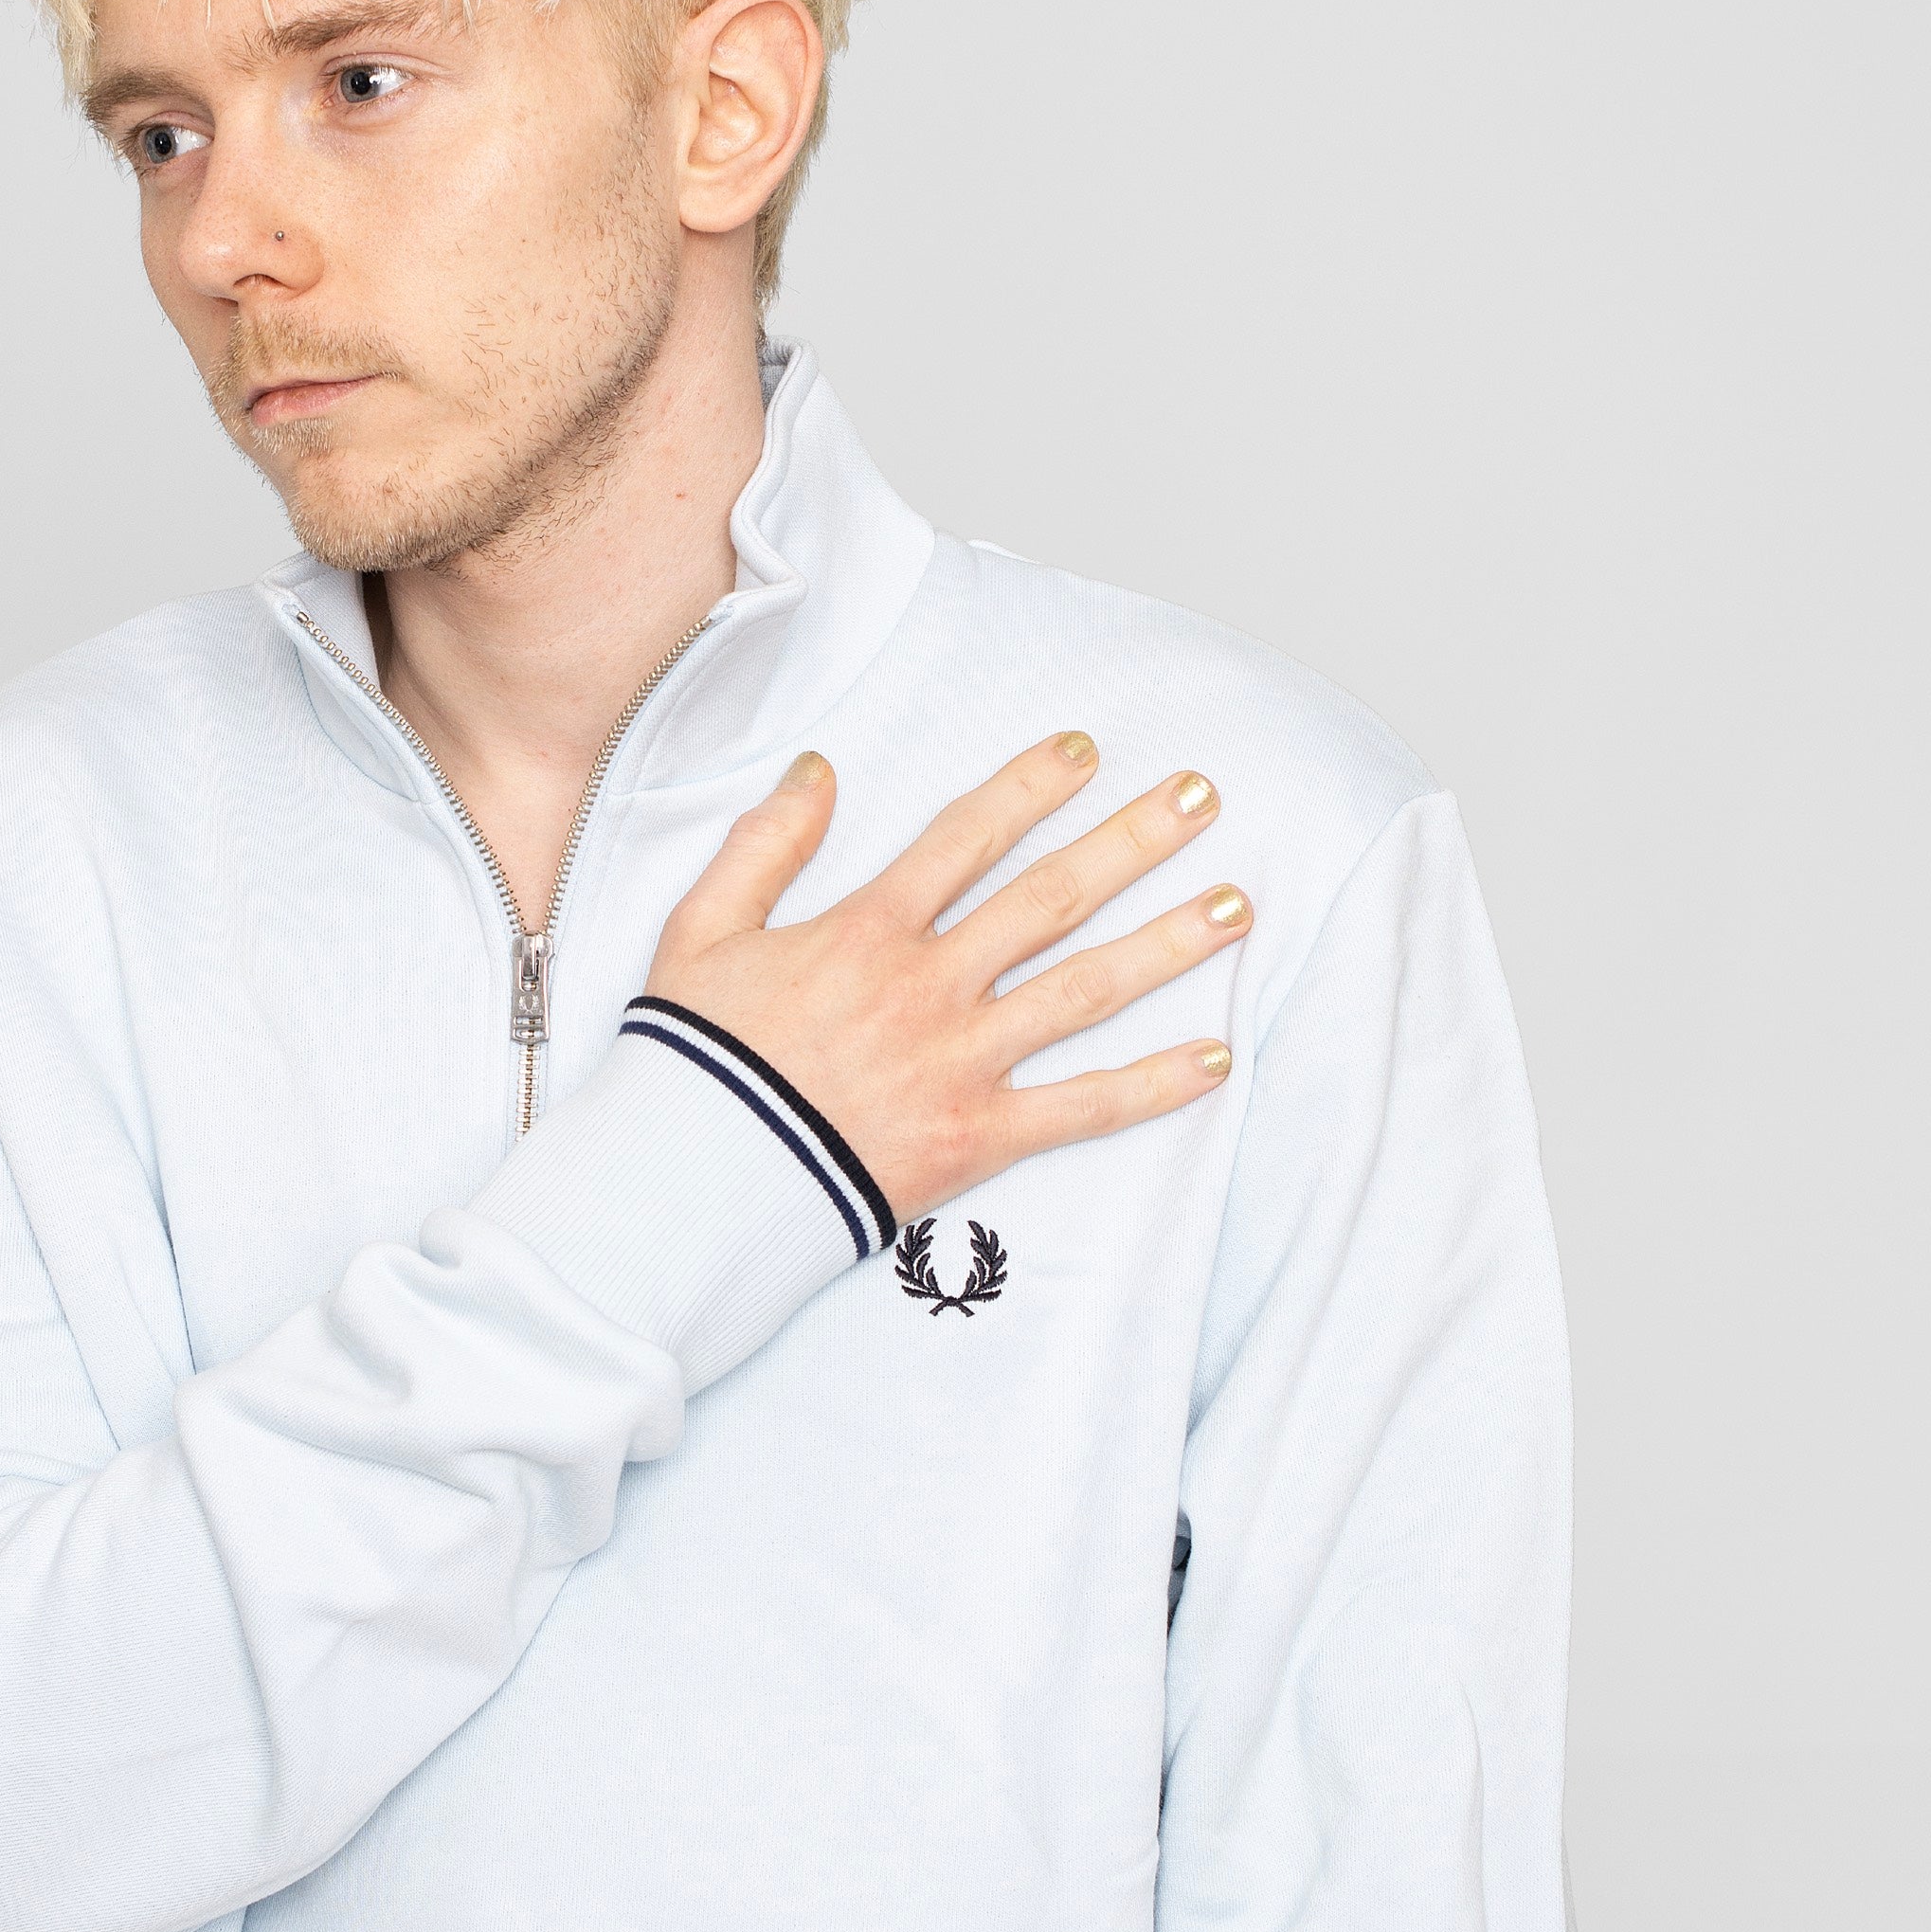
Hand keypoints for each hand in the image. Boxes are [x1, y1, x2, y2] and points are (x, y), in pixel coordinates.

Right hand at [643, 735, 1245, 1227]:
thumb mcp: (701, 931)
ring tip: (1238, 907)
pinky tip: (1214, 1060)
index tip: (1087, 751)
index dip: (1030, 787)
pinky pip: (1080, 1110)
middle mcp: (928, 985)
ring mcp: (959, 1061)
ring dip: (1167, 944)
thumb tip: (819, 769)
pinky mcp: (974, 1136)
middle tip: (1203, 796)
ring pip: (1084, 990)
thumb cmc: (692, 1061)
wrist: (693, 1179)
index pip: (966, 837)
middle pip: (1051, 897)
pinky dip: (1149, 1088)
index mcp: (866, 930)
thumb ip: (764, 845)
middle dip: (1133, 840)